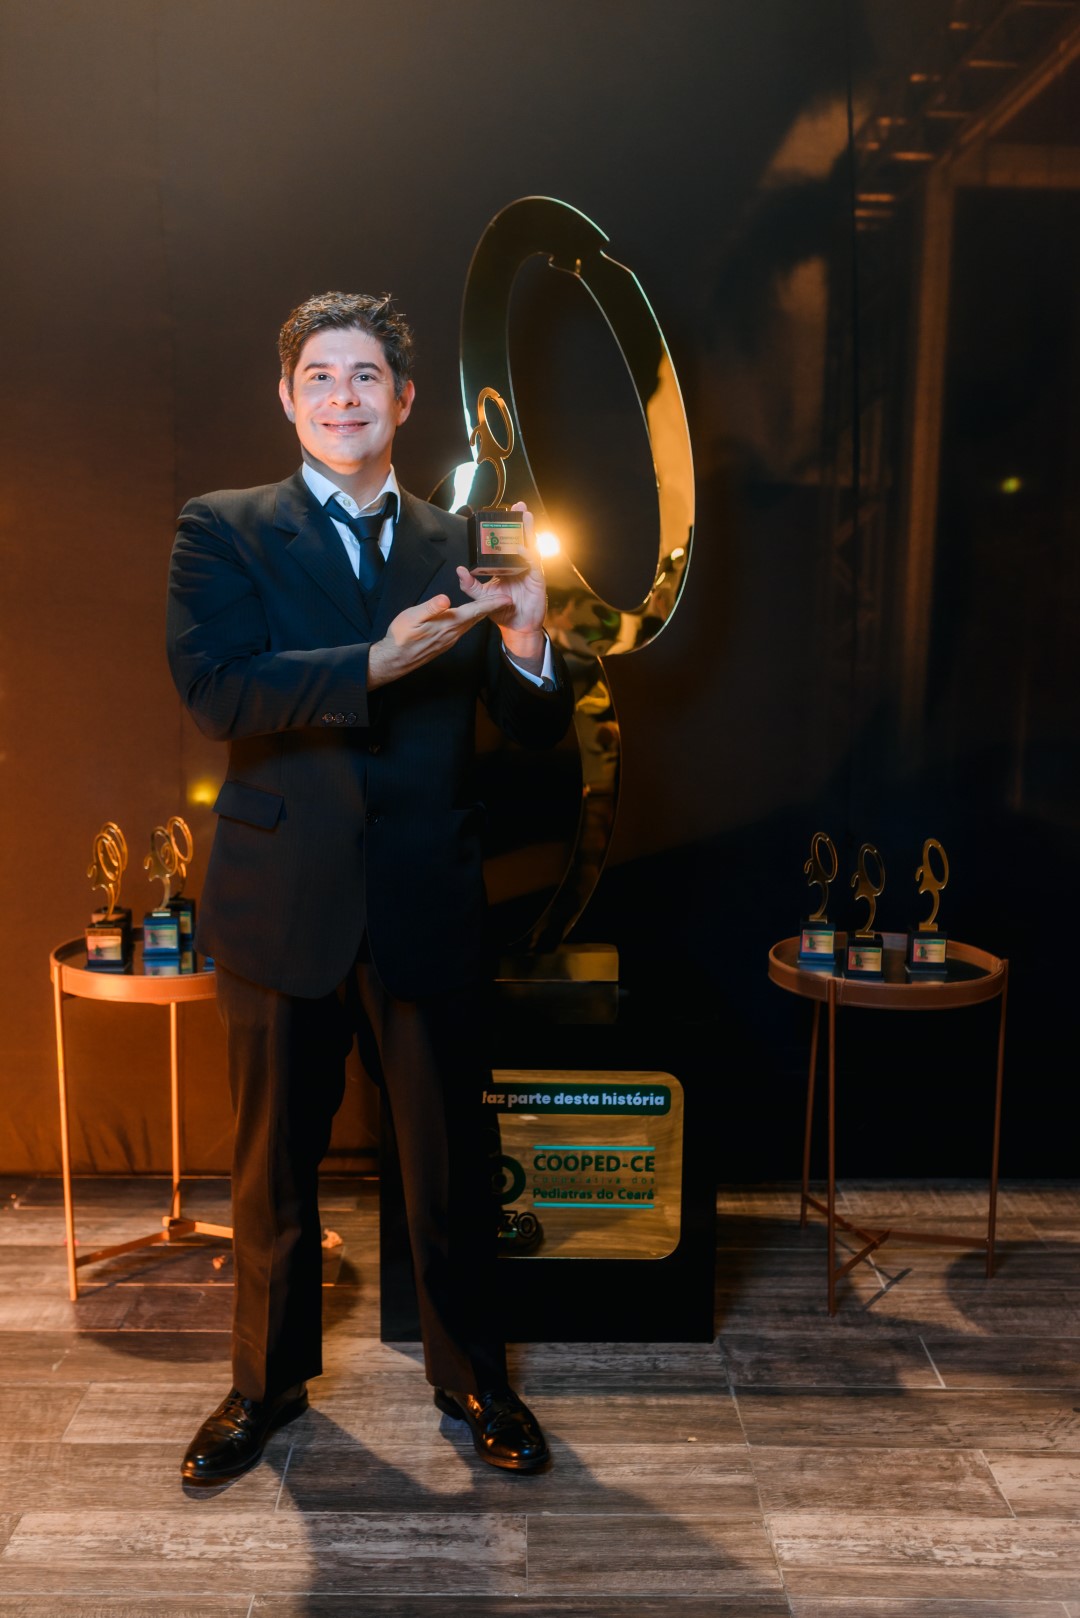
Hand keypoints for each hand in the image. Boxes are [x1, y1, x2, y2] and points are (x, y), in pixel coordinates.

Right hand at [367, 594, 499, 688]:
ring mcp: (450, 639)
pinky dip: (471, 620)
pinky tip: (471, 617)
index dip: (491, 604)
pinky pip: (463, 629)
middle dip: (492, 608)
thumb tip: (446, 599)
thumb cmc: (402, 636)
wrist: (396, 659)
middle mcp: (453, 633)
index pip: (474, 611)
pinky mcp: (445, 643)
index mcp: (448, 623)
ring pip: (471, 624)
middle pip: (477, 618)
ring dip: (482, 614)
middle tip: (506, 600)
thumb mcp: (412, 617)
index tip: (507, 599)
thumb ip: (431, 608)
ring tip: (492, 606)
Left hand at [455, 503, 548, 671]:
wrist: (516, 627)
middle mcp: (521, 565)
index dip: (507, 528)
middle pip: (522, 539)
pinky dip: (527, 555)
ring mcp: (530, 571)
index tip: (502, 514)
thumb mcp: (482, 597)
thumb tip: (460, 570)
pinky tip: (521, 547)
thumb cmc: (502, 610)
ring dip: (529, 531)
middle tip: (518, 505)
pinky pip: (533, 564)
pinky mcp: (537, 581)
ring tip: (526, 515)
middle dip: (521, 522)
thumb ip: (470, 585)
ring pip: (531, 547)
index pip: (508, 542)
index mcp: (508, 566)